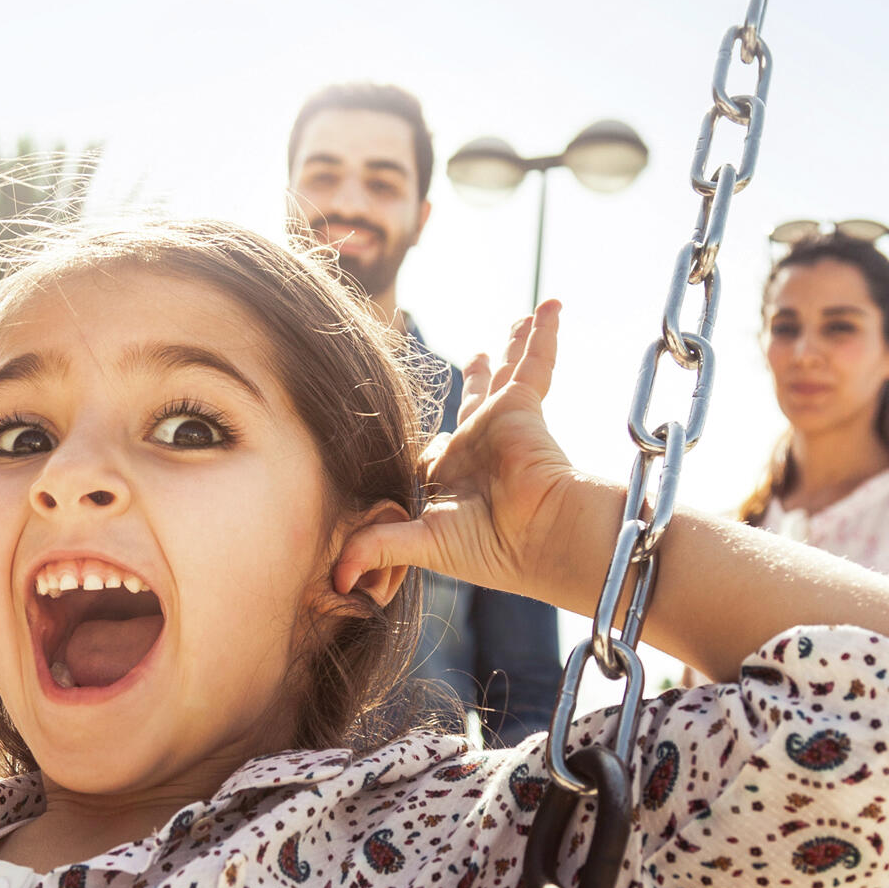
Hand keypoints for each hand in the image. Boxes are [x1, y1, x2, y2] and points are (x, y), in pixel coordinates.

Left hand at [336, 301, 588, 601]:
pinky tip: (552, 307)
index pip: (430, 450)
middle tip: (476, 356)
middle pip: (474, 400)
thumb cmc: (487, 547)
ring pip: (504, 374)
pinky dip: (544, 336)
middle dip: (478, 377)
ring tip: (521, 319)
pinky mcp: (521, 407)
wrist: (539, 537)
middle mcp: (475, 448)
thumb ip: (376, 548)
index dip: (421, 442)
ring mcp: (500, 425)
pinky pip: (534, 363)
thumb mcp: (420, 545)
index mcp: (448, 478)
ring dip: (512, 346)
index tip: (414, 426)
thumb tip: (336, 580)